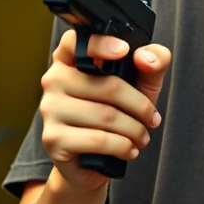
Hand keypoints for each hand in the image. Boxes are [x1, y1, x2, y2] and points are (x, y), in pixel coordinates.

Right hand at [39, 29, 170, 192]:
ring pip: (106, 116)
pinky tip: (129, 149)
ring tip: (142, 136)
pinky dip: (122, 146)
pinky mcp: (53, 139)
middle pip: (108, 85)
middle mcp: (54, 80)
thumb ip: (154, 61)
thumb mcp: (144, 83)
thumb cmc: (119, 113)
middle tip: (152, 119)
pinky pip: (98, 140)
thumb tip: (145, 58)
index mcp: (71, 60)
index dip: (101, 43)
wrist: (97, 160)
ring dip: (135, 130)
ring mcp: (50, 109)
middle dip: (140, 106)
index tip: (124, 51)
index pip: (75, 42)